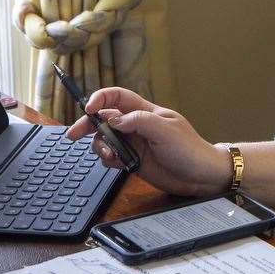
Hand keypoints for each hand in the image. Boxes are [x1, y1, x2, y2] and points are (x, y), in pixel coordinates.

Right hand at [64, 87, 229, 197]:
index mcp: (145, 111)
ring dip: (100, 146)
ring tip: (110, 156)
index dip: (101, 98)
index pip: (117, 97)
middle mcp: (136, 126)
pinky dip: (108, 160)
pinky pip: (112, 157)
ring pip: (105, 140)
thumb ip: (139, 121)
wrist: (201, 176)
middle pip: (104, 119)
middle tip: (73, 135)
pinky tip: (117, 164)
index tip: (89, 108)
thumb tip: (113, 119)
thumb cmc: (189, 149)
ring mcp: (134, 144)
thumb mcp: (166, 131)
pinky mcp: (133, 161)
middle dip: (87, 124)